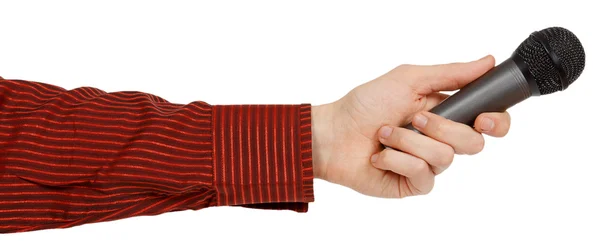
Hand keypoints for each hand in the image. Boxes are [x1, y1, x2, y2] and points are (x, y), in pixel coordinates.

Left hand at [311, 55, 510, 197]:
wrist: (333, 134)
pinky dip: (398, 160)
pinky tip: (380, 156)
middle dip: (442, 128)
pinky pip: (423, 175)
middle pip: (473, 143)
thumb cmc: (365, 104)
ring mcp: (428, 164)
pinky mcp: (413, 184)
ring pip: (444, 158)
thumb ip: (450, 74)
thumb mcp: (409, 79)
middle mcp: (441, 140)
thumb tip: (487, 62)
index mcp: (446, 113)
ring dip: (409, 141)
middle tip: (414, 118)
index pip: (489, 123)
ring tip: (384, 134)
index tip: (483, 119)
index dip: (496, 123)